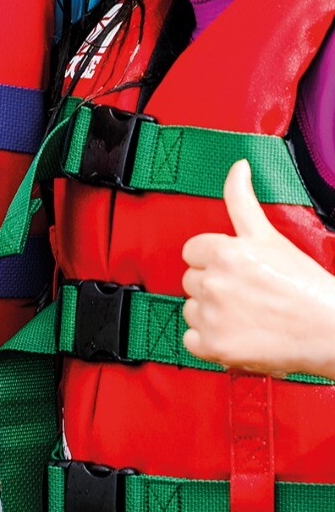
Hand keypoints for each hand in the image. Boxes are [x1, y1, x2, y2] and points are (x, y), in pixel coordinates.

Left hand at [181, 159, 334, 378]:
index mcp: (223, 252)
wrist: (331, 332)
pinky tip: (236, 335)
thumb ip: (242, 199)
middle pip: (191, 279)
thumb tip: (238, 165)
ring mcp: (212, 316)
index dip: (212, 259)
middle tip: (246, 292)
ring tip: (245, 314)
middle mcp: (213, 282)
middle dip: (213, 284)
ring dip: (211, 313)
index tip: (236, 269)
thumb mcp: (269, 236)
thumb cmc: (304, 285)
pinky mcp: (213, 347)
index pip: (192, 251)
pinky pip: (191, 340)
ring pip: (190, 308)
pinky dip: (209, 341)